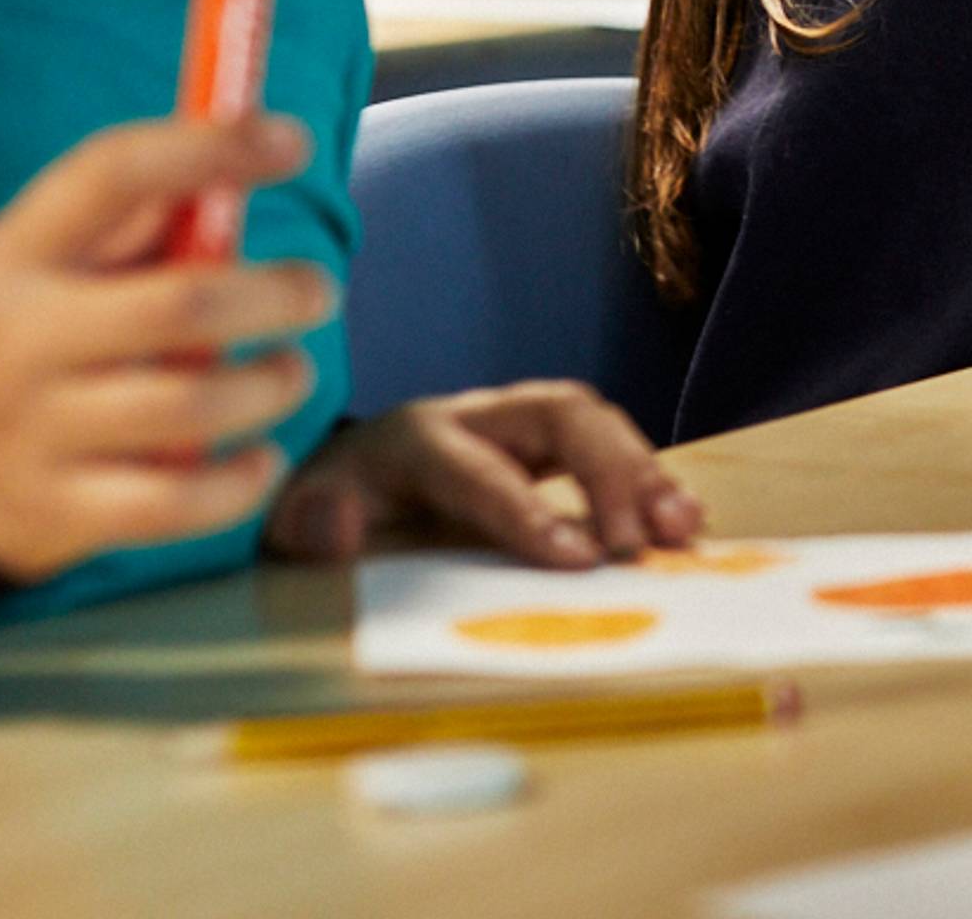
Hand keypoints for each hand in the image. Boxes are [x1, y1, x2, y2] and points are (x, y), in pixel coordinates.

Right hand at [0, 115, 334, 584]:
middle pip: (183, 304)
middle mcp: (10, 341)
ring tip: (290, 372)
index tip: (295, 141)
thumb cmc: (18, 335)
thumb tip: (248, 144)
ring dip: (273, 385)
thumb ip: (134, 213)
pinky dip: (242, 482)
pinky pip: (176, 504)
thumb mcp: (38, 261)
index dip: (212, 146)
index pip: (112, 173)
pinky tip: (262, 458)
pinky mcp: (50, 515)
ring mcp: (25, 434)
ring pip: (192, 405)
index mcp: (8, 256)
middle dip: (278, 293)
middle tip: (317, 292)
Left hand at [261, 383, 699, 568]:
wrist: (335, 484)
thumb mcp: (287, 525)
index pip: (479, 469)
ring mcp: (519, 427)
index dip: (528, 510)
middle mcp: (478, 417)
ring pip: (595, 421)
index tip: (578, 558)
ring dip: (645, 470)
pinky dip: (651, 482)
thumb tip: (336, 524)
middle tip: (643, 537)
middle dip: (610, 469)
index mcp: (414, 439)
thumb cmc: (321, 513)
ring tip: (684, 528)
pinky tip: (683, 523)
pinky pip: (611, 448)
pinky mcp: (549, 449)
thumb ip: (306, 524)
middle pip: (559, 413)